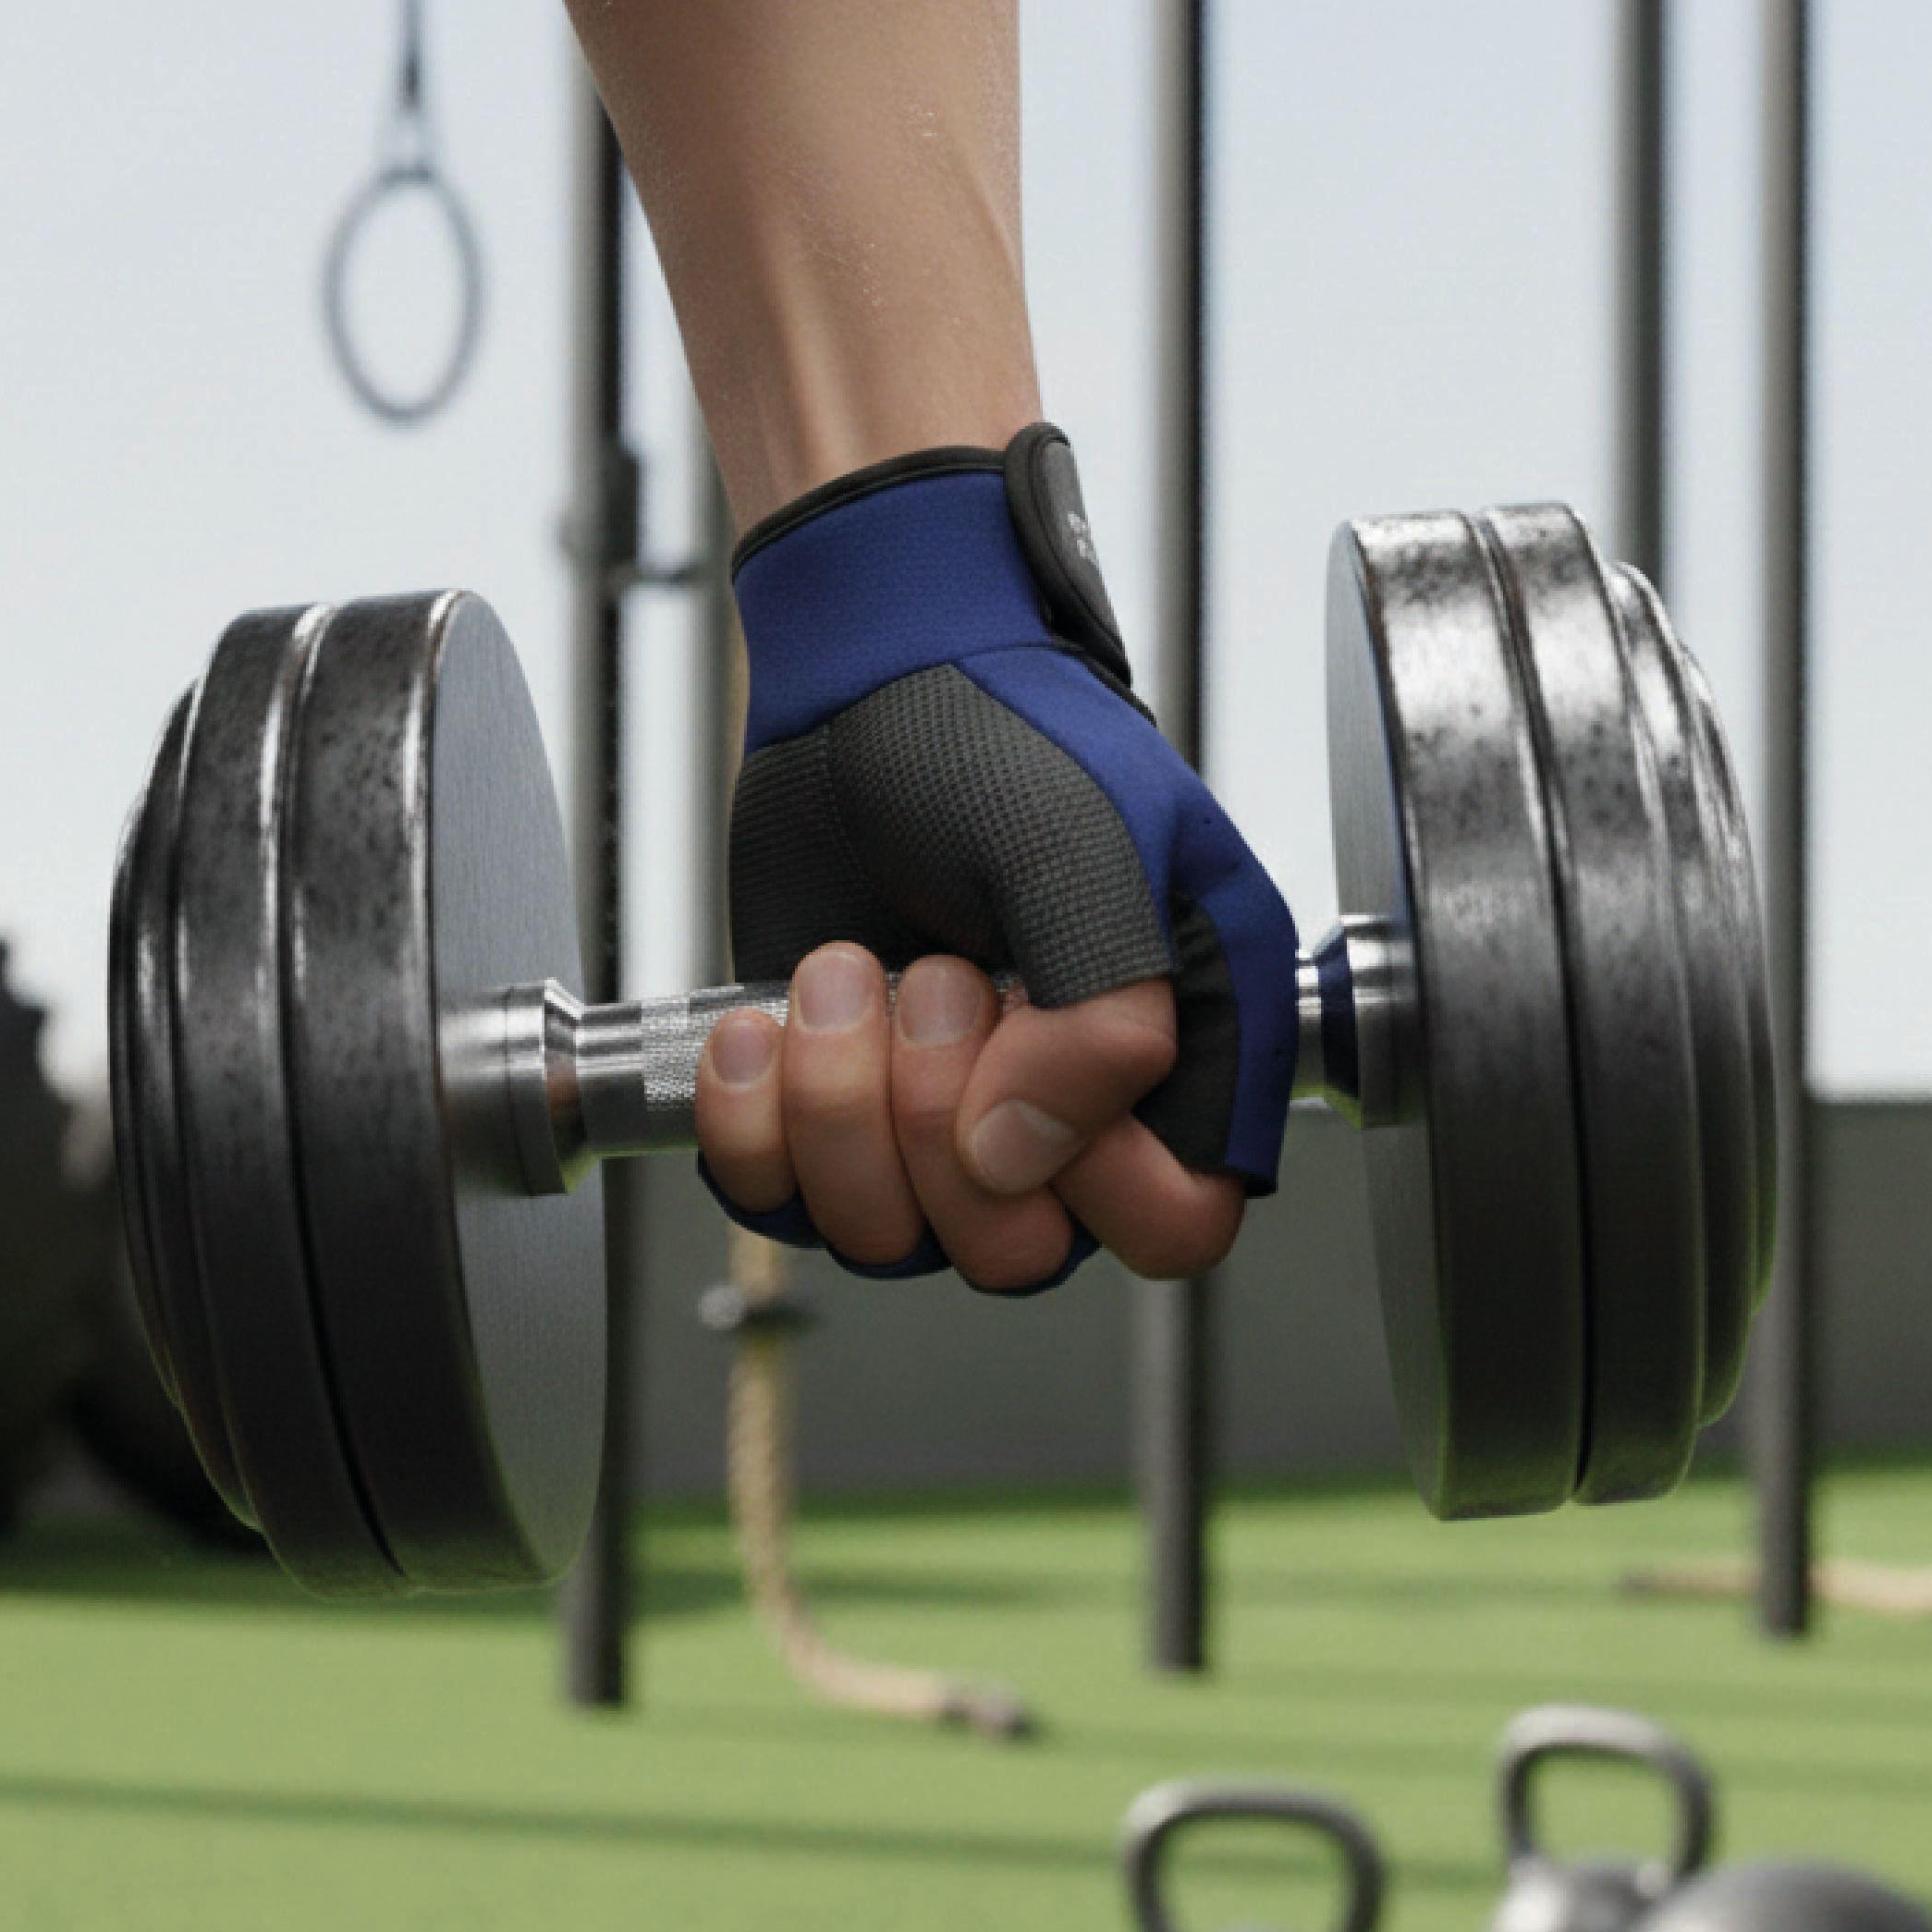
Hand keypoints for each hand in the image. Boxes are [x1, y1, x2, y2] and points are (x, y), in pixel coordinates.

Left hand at [697, 424, 1297, 1293]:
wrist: (867, 677)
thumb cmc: (1008, 735)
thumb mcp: (1088, 854)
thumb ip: (1104, 1020)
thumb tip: (1016, 1167)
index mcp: (1181, 1052)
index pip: (1177, 1224)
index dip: (1101, 1182)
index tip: (1032, 1050)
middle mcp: (1064, 1110)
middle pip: (1014, 1254)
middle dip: (942, 1120)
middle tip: (938, 975)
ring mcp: (941, 1120)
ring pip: (887, 1238)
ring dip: (841, 1104)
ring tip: (848, 967)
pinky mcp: (831, 1111)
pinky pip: (776, 1202)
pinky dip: (749, 1120)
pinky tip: (759, 1023)